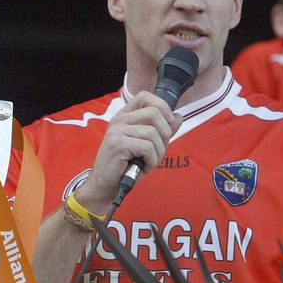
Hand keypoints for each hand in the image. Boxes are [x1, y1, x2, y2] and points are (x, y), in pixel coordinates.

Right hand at [75, 91, 181, 212]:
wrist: (105, 186)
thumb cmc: (125, 167)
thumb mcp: (146, 146)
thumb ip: (161, 131)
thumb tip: (178, 117)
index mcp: (124, 116)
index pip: (145, 96)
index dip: (162, 106)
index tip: (168, 122)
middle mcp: (119, 120)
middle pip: (154, 113)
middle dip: (165, 134)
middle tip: (157, 151)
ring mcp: (117, 131)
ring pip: (153, 133)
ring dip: (158, 153)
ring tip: (149, 162)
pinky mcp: (118, 144)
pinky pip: (148, 148)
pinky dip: (152, 161)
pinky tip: (143, 167)